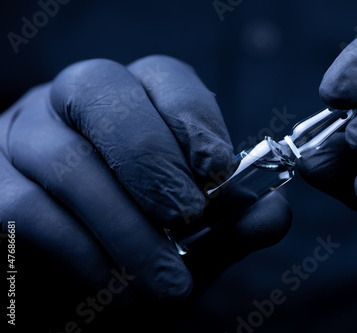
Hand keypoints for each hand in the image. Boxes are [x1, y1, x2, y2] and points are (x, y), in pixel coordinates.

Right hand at [0, 55, 290, 328]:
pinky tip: (110, 285)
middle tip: (186, 218)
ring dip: (125, 227)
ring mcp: (21, 139)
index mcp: (130, 104)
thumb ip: (229, 226)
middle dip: (152, 161)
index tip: (218, 170)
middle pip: (102, 92)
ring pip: (66, 158)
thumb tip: (275, 212)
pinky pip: (25, 207)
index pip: (162, 76)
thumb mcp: (192, 245)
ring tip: (165, 282)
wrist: (72, 300)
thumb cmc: (136, 258)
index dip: (192, 117)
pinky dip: (78, 251)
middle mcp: (71, 107)